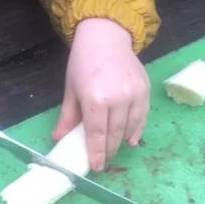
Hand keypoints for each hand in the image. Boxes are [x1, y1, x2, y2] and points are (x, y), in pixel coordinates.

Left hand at [56, 18, 148, 170]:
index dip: (97, 153)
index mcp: (95, 98)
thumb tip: (59, 138)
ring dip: (121, 142)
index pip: (97, 133)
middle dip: (108, 150)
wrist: (106, 36)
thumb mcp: (71, 88)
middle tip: (103, 161)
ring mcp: (134, 95)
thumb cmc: (84, 62)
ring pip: (130, 128)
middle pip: (114, 134)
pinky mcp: (145, 91)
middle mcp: (118, 99)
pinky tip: (131, 140)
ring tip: (114, 149)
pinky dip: (137, 131)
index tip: (96, 167)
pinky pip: (142, 118)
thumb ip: (68, 116)